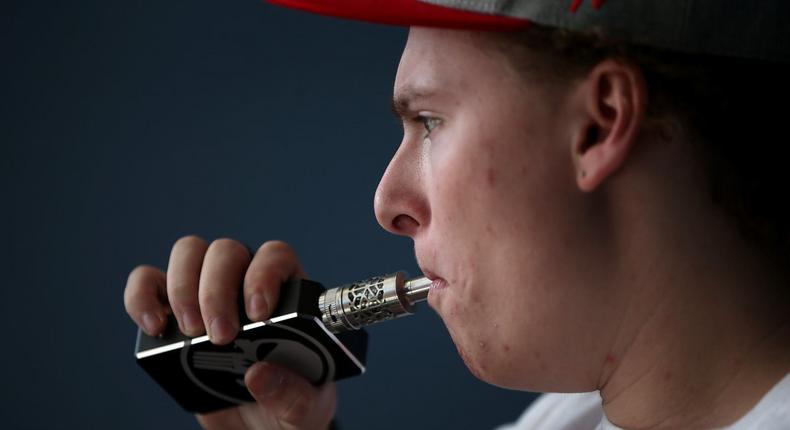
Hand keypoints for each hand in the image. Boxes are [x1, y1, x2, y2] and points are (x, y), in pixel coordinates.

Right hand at [124, 237, 336, 429]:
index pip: (274, 256)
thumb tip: (259, 373)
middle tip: (221, 337)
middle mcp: (245, 281)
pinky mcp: (171, 310)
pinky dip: (142, 296)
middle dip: (217, 291)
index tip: (258, 314)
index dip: (264, 275)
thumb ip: (294, 395)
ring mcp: (205, 292)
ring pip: (189, 253)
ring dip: (183, 288)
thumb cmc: (291, 404)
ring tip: (190, 334)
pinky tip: (154, 327)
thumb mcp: (307, 409)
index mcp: (287, 294)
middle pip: (226, 252)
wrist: (258, 425)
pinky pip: (148, 282)